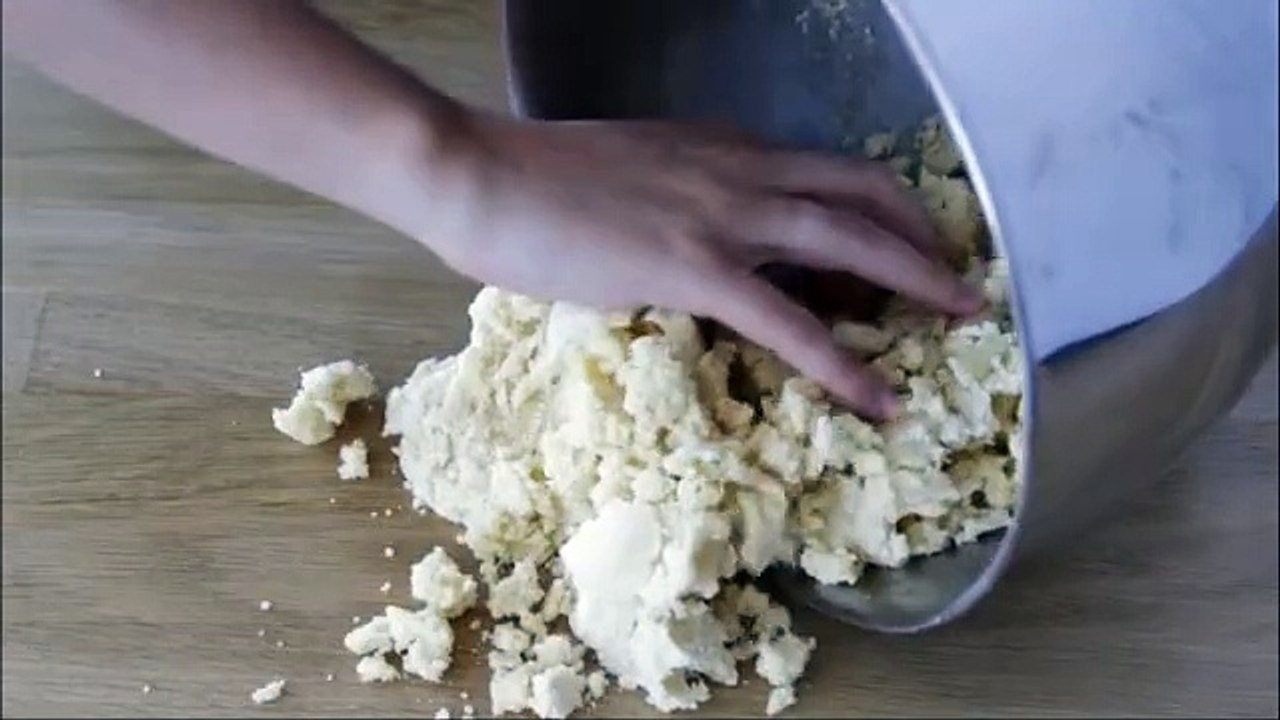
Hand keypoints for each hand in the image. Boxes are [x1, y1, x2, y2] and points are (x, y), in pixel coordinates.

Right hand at [419, 114, 983, 417]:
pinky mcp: (694, 266)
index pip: (824, 171)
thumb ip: (680, 199)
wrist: (479, 176)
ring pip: (849, 241)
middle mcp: (739, 169)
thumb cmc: (534, 183)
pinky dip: (842, 362)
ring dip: (916, 280)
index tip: (910, 238)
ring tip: (962, 318)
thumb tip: (699, 239)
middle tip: (962, 279)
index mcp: (722, 147)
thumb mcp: (630, 175)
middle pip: (862, 192)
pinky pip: (788, 320)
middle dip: (924, 234)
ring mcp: (722, 215)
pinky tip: (876, 396)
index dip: (882, 204)